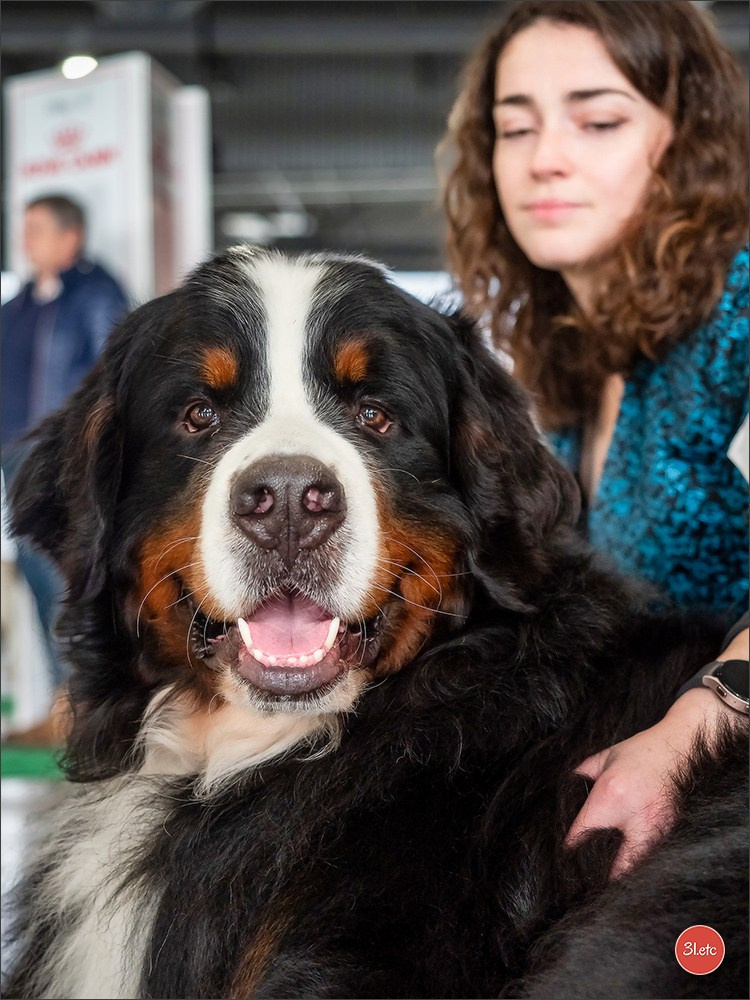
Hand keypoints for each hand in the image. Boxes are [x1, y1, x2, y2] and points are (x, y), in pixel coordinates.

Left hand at [565, 685, 742, 878]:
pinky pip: (654, 857)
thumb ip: (582, 774)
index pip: (584, 831)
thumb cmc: (641, 751)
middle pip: (614, 863)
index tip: (566, 856)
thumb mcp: (605, 757)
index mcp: (610, 795)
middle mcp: (634, 816)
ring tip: (611, 883)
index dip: (571, 847)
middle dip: (601, 875)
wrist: (682, 746)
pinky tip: (634, 868)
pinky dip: (644, 865)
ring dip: (625, 874)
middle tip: (589, 881)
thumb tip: (563, 786)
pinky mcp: (673, 832)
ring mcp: (658, 828)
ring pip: (637, 866)